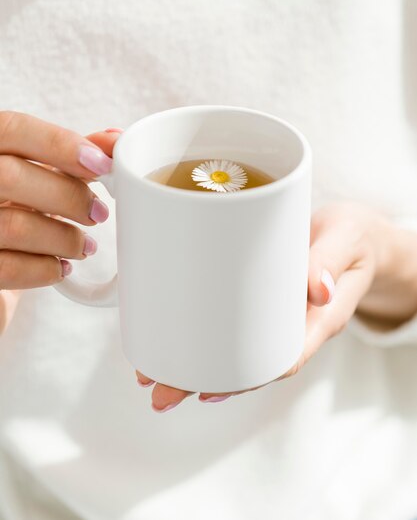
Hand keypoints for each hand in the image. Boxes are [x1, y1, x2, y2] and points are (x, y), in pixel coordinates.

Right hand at [0, 111, 120, 332]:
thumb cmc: (14, 204)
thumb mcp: (36, 172)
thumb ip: (70, 155)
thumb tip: (113, 143)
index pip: (13, 129)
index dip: (60, 144)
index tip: (101, 164)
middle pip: (12, 176)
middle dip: (68, 196)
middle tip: (98, 212)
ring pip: (15, 226)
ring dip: (64, 239)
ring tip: (85, 245)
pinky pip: (9, 268)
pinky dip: (45, 269)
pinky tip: (60, 266)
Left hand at [136, 201, 409, 411]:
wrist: (355, 233)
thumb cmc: (354, 238)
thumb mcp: (349, 239)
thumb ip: (331, 259)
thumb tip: (317, 288)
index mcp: (317, 319)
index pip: (280, 359)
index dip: (245, 379)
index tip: (208, 391)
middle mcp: (290, 323)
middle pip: (246, 362)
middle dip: (201, 379)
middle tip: (157, 389)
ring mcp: (272, 313)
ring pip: (232, 348)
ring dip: (192, 362)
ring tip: (149, 372)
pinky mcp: (258, 296)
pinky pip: (230, 321)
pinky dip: (199, 331)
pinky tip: (169, 334)